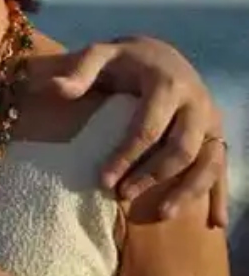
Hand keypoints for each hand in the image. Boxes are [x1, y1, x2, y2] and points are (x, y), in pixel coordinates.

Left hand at [30, 34, 228, 226]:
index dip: (126, 156)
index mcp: (167, 84)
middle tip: (123, 195)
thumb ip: (80, 70)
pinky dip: (219, 195)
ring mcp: (212, 120)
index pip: (148, 128)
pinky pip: (222, 166)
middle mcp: (197, 103)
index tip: (104, 180)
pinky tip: (214, 221)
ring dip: (187, 190)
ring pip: (208, 162)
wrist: (163, 54)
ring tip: (162, 214)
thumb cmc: (125, 59)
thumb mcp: (101, 54)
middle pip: (181, 149)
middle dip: (152, 176)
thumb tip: (55, 89)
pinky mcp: (218, 133)